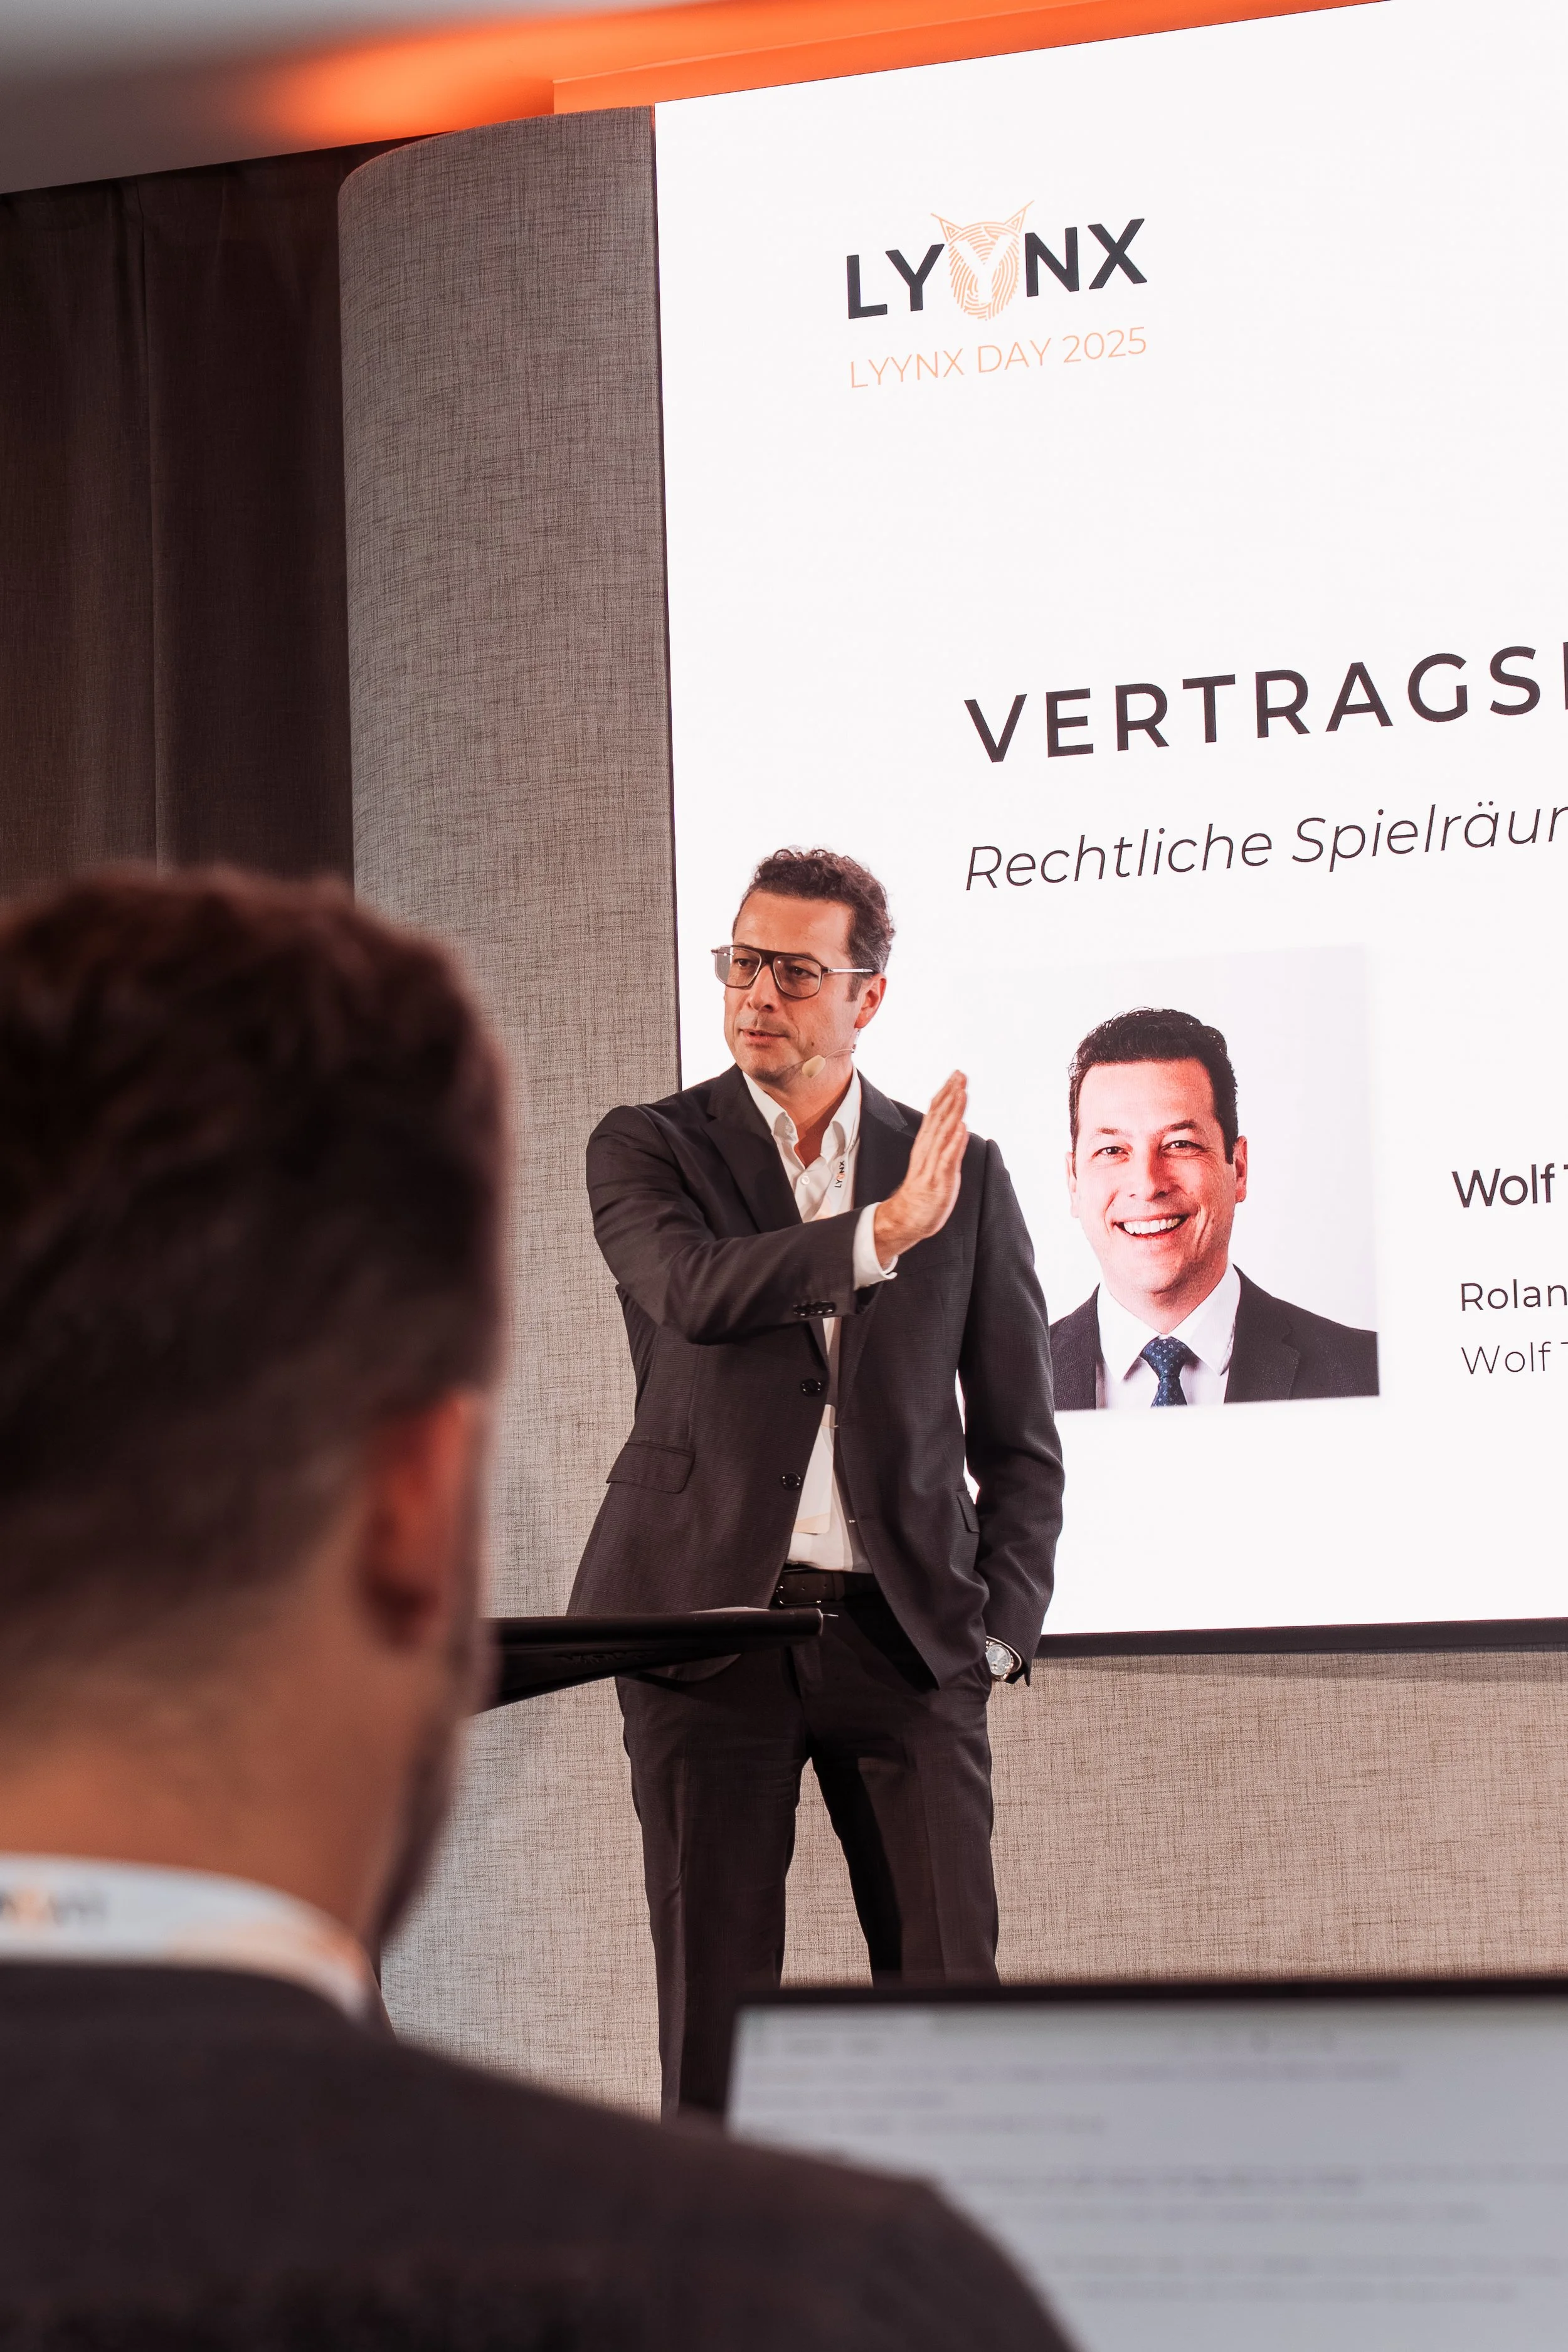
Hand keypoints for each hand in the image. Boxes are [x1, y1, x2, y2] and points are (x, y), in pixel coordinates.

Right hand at [873, 1072, 967, 1262]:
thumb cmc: (924, 1189)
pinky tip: (962, 1129)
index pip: (936, 1113)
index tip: (957, 1076)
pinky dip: (954, 1143)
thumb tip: (955, 1121)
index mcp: (927, 1144)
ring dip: (953, 1112)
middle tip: (960, 1076)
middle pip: (940, 1117)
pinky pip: (947, 1159)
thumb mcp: (934, 1159)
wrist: (909, 1216)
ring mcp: (933, 1164)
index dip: (947, 1093)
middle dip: (951, 1095)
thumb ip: (942, 1140)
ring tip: (961, 1093)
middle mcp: (929, 1150)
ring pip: (943, 1133)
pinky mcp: (938, 1180)